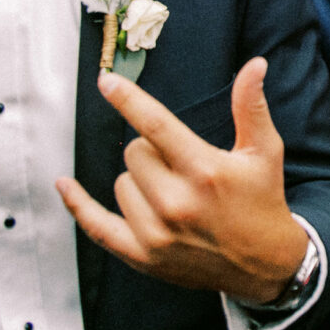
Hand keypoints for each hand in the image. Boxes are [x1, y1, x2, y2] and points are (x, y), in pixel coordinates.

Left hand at [56, 58, 308, 303]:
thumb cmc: (263, 200)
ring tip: (173, 191)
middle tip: (182, 164)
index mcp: (205, 171)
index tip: (106, 80)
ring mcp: (156, 233)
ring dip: (140, 180)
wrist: (264, 265)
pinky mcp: (143, 256)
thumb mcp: (264, 151)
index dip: (129, 99)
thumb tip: (254, 64)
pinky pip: (97, 226)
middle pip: (135, 152)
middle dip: (154, 150)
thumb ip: (251, 106)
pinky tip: (64, 185)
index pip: (156, 125)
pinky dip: (79, 205)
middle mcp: (177, 203)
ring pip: (121, 183)